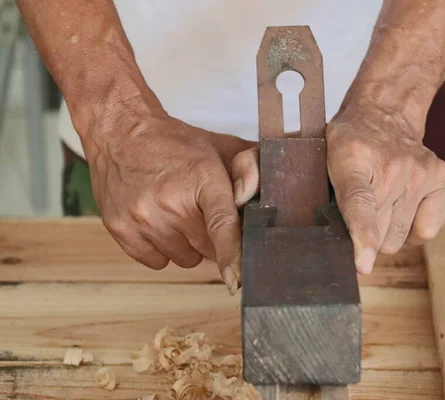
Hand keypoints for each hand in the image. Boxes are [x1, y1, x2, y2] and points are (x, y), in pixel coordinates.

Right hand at [84, 110, 257, 293]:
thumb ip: (250, 168)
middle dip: (211, 236)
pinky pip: (156, 262)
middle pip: (208, 249)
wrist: (120, 131)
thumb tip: (262, 191)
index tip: (236, 281)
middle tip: (200, 210)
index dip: (232, 255)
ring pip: (184, 259)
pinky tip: (158, 221)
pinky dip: (162, 249)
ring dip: (186, 244)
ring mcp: (142, 217)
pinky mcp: (120, 229)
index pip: (222, 225)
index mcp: (202, 178)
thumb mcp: (221, 147)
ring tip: (176, 212)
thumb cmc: (176, 145)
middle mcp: (170, 200)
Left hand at [326, 104, 444, 274]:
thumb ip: (330, 200)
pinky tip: (403, 210)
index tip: (364, 263)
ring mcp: (419, 173)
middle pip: (380, 234)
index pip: (359, 203)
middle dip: (369, 235)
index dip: (363, 236)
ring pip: (401, 238)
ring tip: (383, 206)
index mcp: (353, 159)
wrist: (384, 113)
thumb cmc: (351, 144)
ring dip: (389, 232)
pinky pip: (427, 231)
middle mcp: (392, 166)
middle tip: (364, 212)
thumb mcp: (327, 162)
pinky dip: (413, 230)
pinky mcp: (440, 178)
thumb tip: (338, 244)